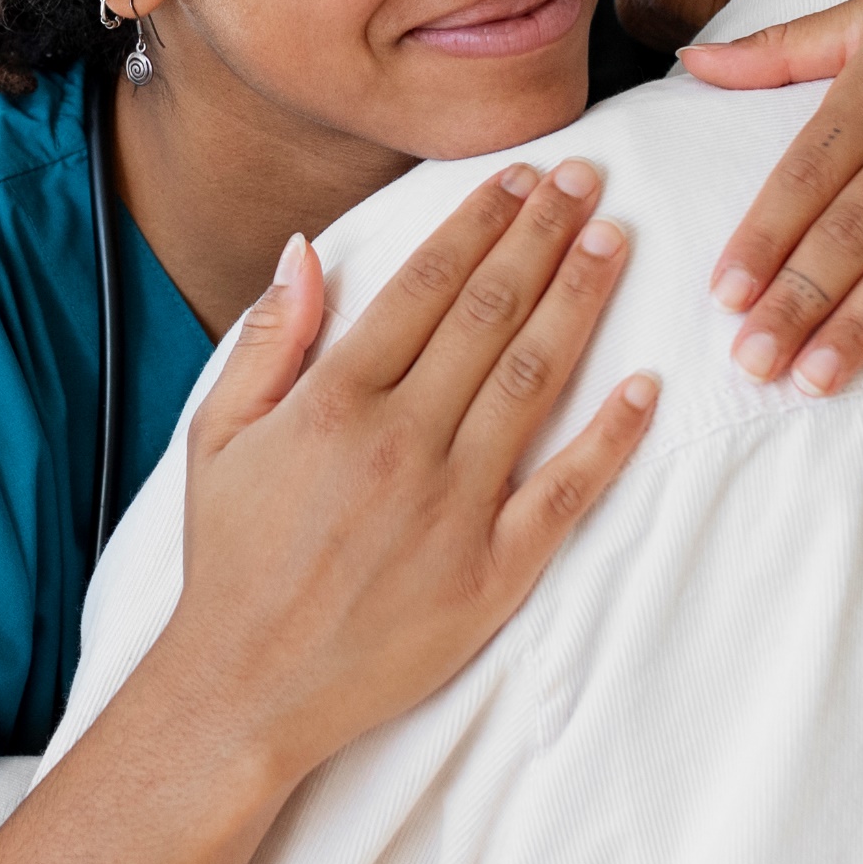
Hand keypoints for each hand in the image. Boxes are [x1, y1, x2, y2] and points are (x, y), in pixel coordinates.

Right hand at [145, 161, 659, 786]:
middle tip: (585, 181)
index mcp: (333, 403)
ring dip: (579, 304)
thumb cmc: (231, 561)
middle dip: (542, 237)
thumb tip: (308, 249)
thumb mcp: (217, 437)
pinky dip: (609, 437)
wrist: (246, 686)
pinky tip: (645, 387)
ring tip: (615, 243)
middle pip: (489, 314)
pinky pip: (564, 492)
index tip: (517, 177)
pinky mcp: (491, 574)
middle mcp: (400, 443)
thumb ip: (268, 340)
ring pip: (532, 382)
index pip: (425, 285)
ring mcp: (452, 509)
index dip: (479, 222)